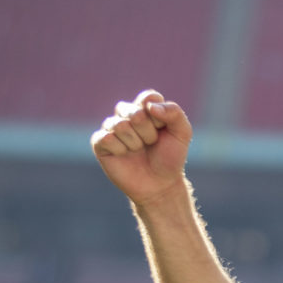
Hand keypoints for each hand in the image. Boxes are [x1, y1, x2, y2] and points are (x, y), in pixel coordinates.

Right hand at [90, 90, 193, 206]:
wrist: (160, 184)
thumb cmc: (170, 157)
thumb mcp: (182, 134)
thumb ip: (175, 113)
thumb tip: (150, 106)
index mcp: (145, 108)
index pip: (149, 98)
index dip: (159, 117)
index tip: (163, 129)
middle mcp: (126, 114)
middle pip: (135, 112)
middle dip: (149, 132)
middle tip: (152, 143)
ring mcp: (111, 127)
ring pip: (120, 125)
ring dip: (136, 142)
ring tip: (139, 150)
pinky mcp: (100, 142)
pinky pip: (107, 138)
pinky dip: (121, 150)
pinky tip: (125, 155)